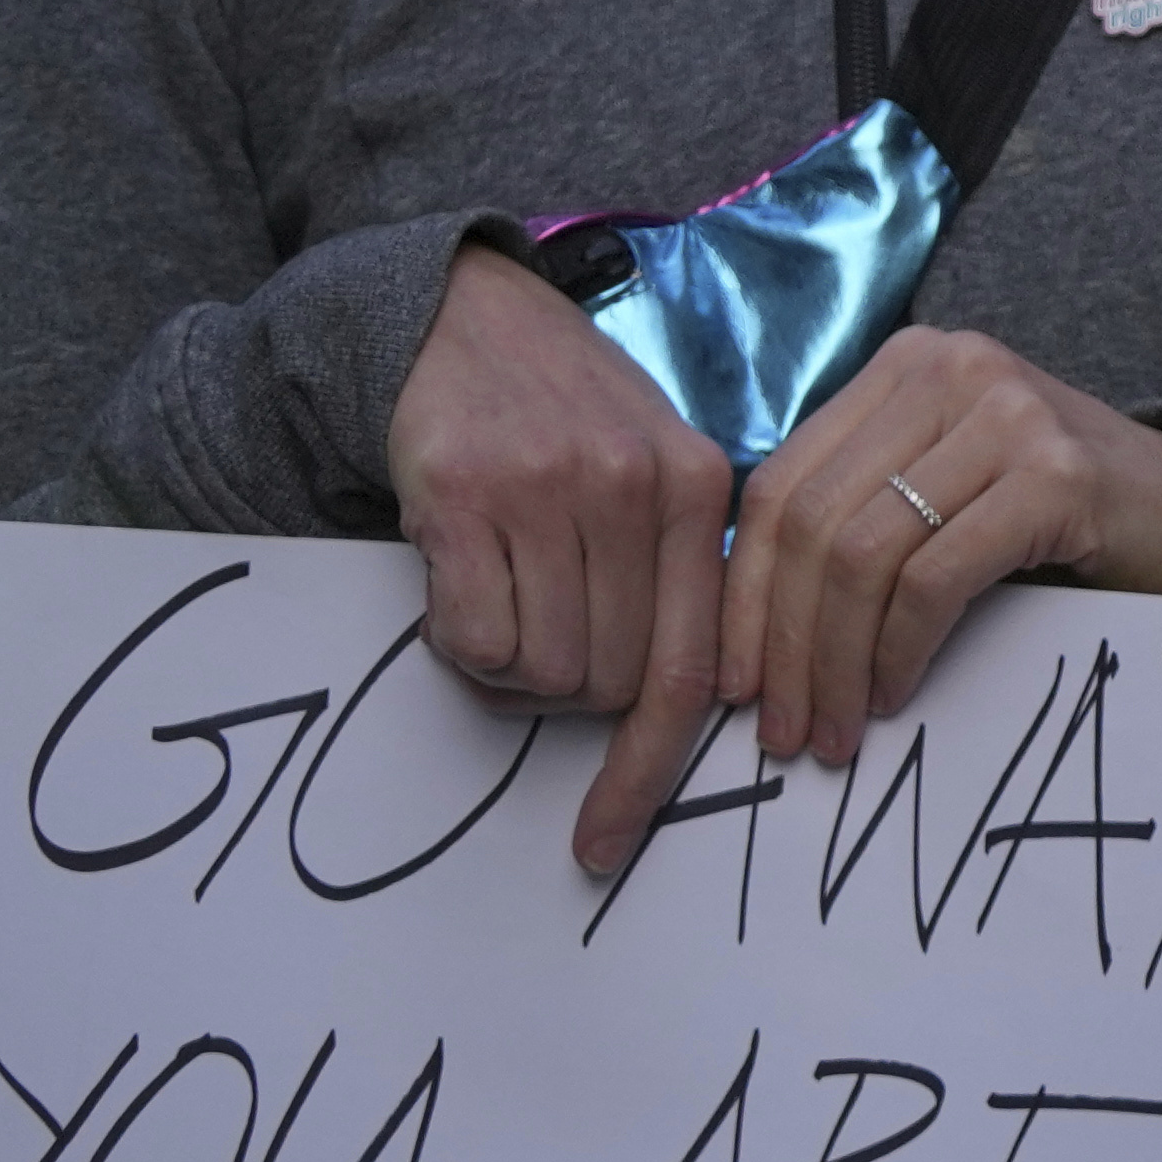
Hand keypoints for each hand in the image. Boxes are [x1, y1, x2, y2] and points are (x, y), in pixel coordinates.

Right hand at [384, 248, 739, 873]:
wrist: (468, 318)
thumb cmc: (571, 416)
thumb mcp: (656, 471)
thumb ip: (678, 576)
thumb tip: (693, 710)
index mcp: (699, 493)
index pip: (692, 669)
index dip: (648, 772)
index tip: (607, 842)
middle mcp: (632, 490)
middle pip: (608, 686)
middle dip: (568, 686)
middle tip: (541, 615)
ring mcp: (548, 491)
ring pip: (541, 672)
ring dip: (512, 662)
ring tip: (503, 587)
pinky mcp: (462, 496)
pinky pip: (472, 637)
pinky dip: (462, 639)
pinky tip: (463, 576)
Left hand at [718, 329, 1161, 779]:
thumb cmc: (1051, 517)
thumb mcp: (940, 487)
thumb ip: (856, 513)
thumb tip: (742, 626)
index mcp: (906, 366)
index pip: (779, 482)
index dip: (742, 591)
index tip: (733, 681)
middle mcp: (951, 367)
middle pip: (815, 519)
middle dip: (783, 641)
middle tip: (781, 728)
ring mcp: (1007, 412)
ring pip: (863, 552)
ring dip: (834, 662)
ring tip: (833, 729)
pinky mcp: (1056, 472)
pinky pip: (934, 578)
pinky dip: (899, 650)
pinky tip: (894, 692)